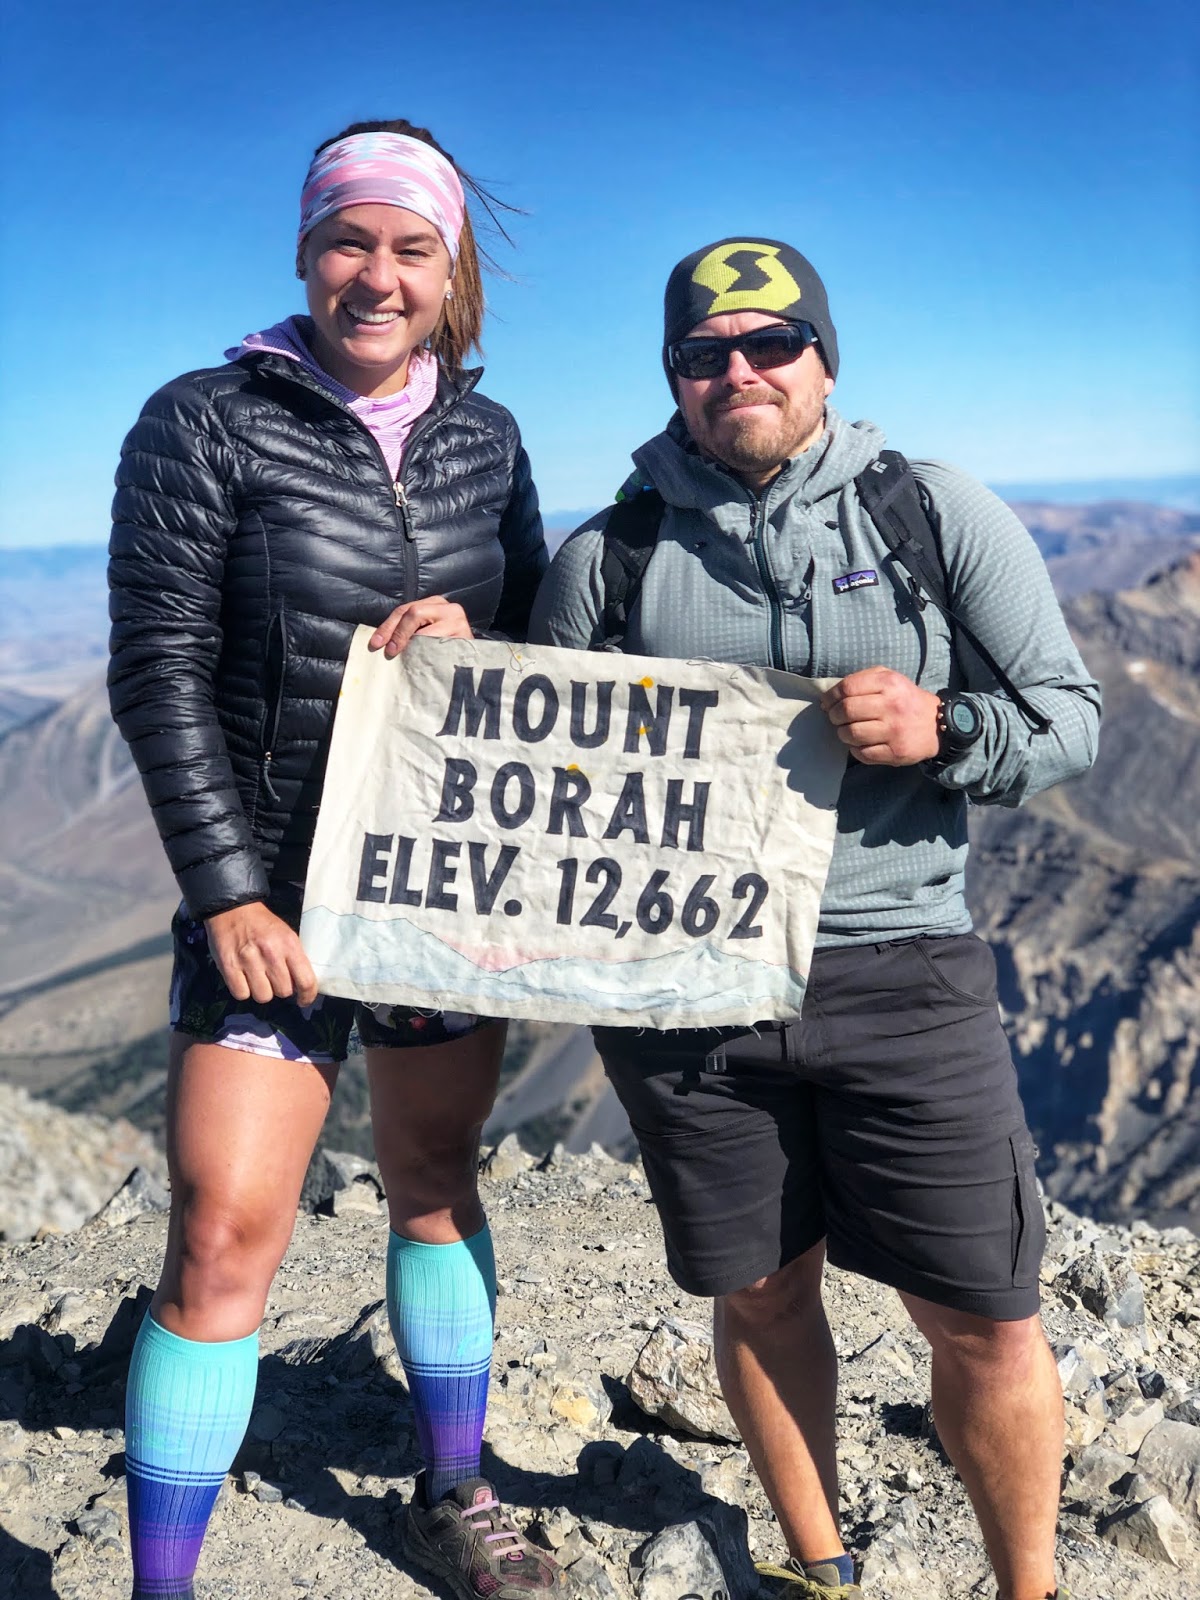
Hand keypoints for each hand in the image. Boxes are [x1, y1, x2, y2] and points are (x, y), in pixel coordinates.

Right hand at [204, 901, 318, 1005]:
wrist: (233, 908)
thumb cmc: (263, 924)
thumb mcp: (286, 935)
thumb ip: (294, 958)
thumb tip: (301, 985)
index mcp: (289, 944)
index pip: (306, 980)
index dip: (307, 996)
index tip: (303, 1000)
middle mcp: (271, 953)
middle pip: (283, 991)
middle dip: (280, 989)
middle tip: (274, 978)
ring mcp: (248, 960)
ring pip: (263, 996)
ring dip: (261, 991)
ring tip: (258, 978)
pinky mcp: (228, 966)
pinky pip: (241, 994)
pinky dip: (243, 990)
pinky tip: (243, 978)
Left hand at [368, 596, 472, 657]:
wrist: (471, 660)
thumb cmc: (443, 646)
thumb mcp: (424, 632)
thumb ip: (407, 630)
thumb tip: (379, 641)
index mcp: (435, 603)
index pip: (405, 610)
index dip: (388, 626)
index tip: (376, 643)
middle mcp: (449, 608)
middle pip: (414, 614)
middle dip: (398, 633)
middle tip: (389, 651)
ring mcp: (459, 623)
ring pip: (426, 631)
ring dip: (413, 647)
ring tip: (405, 658)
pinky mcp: (465, 639)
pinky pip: (439, 647)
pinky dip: (428, 655)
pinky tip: (422, 662)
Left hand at [820, 667, 940, 765]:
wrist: (937, 725)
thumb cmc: (904, 699)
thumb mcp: (889, 678)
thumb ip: (862, 680)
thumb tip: (830, 697)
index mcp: (889, 684)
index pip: (847, 688)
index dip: (831, 697)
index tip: (827, 703)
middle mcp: (892, 706)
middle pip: (846, 711)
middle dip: (834, 716)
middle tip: (836, 718)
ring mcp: (894, 731)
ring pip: (851, 734)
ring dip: (843, 733)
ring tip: (848, 730)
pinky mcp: (895, 752)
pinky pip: (862, 753)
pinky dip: (855, 749)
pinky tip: (861, 743)